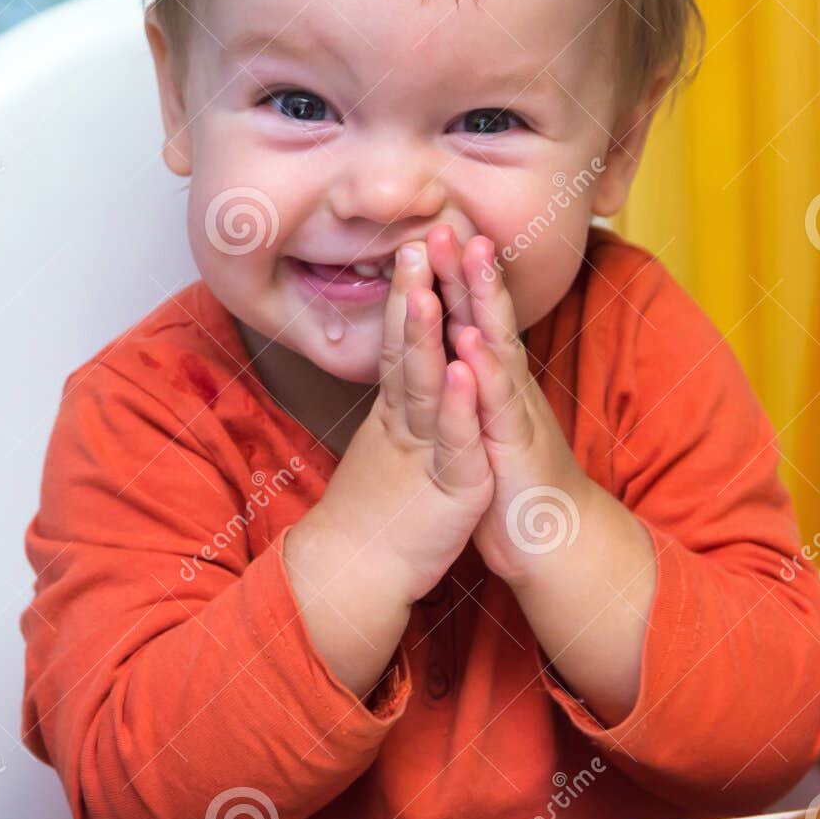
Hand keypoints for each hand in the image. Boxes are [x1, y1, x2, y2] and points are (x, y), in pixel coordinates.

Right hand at [298, 239, 493, 602]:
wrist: (359, 576)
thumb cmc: (379, 514)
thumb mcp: (393, 448)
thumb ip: (399, 407)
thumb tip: (403, 370)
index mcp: (400, 411)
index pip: (403, 341)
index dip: (407, 294)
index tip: (413, 245)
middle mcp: (407, 421)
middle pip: (408, 349)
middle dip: (412, 295)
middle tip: (414, 242)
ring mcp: (425, 450)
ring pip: (424, 385)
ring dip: (425, 336)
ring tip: (425, 288)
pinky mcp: (449, 484)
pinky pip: (451, 439)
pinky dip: (454, 404)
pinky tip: (460, 369)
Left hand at [425, 226, 591, 586]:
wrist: (554, 544)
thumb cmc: (514, 485)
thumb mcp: (487, 428)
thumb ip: (476, 390)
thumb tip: (458, 352)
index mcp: (495, 384)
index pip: (474, 319)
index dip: (456, 277)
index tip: (436, 230)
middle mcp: (509, 390)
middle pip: (489, 318)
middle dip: (470, 269)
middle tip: (452, 220)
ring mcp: (516, 416)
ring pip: (499, 348)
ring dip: (485, 301)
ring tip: (471, 257)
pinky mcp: (516, 451)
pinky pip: (499, 407)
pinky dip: (486, 374)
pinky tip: (473, 344)